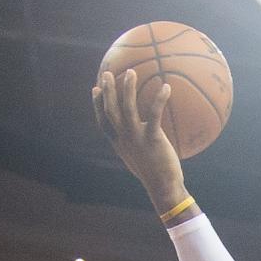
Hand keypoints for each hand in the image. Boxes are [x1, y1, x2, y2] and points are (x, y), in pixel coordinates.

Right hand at [92, 66, 188, 213]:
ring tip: (130, 72)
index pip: (103, 121)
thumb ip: (136, 144)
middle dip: (107, 91)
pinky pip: (155, 114)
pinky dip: (159, 99)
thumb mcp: (140, 158)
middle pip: (111, 110)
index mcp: (119, 143)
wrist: (163, 188)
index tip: (94, 89)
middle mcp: (124, 139)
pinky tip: (166, 87)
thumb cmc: (154, 173)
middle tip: (106, 73)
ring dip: (127, 89)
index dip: (97, 104)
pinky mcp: (152, 138)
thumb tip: (142, 135)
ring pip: (128, 108)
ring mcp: (137, 138)